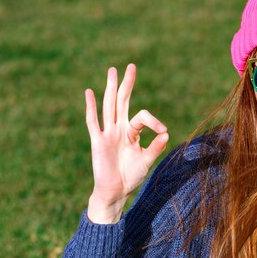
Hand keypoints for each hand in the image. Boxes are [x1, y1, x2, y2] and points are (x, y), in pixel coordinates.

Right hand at [85, 64, 168, 222]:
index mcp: (131, 133)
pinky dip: (91, 107)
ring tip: (112, 70)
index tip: (163, 130)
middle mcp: (118, 129)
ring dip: (111, 88)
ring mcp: (107, 134)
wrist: (115, 191)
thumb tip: (166, 133)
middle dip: (127, 84)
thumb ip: (155, 147)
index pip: (142, 117)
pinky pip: (93, 122)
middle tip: (131, 66)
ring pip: (109, 106)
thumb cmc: (130, 176)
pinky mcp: (97, 141)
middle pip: (122, 102)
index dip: (153, 120)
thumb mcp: (146, 160)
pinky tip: (90, 92)